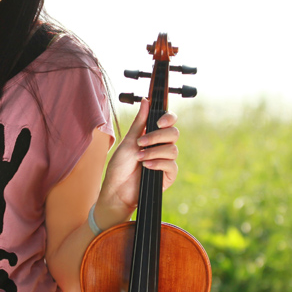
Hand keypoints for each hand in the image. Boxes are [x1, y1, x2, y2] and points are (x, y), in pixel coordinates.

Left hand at [96, 98, 178, 225]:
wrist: (117, 190)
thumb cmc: (120, 166)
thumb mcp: (128, 141)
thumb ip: (139, 122)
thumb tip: (146, 101)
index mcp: (153, 135)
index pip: (169, 121)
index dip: (168, 118)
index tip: (159, 122)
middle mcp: (161, 146)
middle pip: (174, 133)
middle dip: (157, 136)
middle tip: (141, 143)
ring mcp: (166, 161)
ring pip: (173, 149)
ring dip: (154, 152)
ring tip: (140, 158)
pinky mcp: (168, 175)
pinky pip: (171, 165)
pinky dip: (158, 163)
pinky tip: (147, 166)